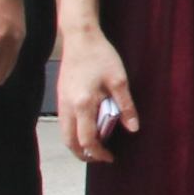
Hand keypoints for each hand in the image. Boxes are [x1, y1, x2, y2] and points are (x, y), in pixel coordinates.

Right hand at [58, 25, 132, 163]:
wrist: (80, 37)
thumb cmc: (101, 55)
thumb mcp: (119, 80)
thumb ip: (126, 106)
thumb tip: (133, 128)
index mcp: (83, 104)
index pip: (87, 140)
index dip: (99, 152)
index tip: (110, 157)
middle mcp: (68, 107)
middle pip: (70, 142)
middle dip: (84, 154)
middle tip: (100, 157)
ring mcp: (61, 102)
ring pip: (64, 133)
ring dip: (77, 144)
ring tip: (95, 146)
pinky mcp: (60, 97)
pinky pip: (64, 122)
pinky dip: (73, 132)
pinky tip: (87, 128)